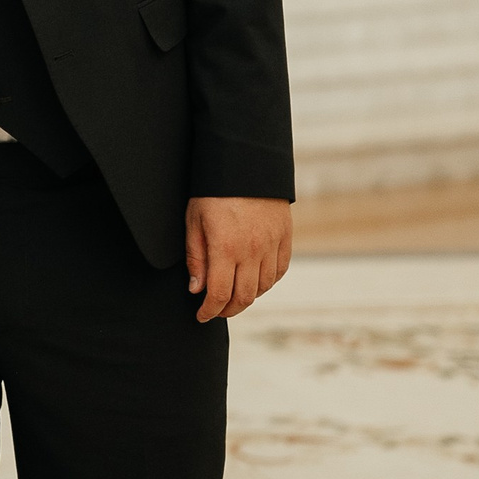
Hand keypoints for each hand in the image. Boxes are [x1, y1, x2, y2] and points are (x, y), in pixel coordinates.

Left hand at [185, 197, 291, 322]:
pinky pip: (279, 271)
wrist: (246, 163)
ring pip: (263, 287)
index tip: (201, 315)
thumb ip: (196, 258)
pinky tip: (254, 280)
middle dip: (227, 310)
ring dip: (247, 297)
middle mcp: (252, 250)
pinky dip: (267, 282)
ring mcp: (272, 244)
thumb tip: (197, 289)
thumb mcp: (194, 221)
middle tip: (216, 310)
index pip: (219, 294)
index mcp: (225, 247)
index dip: (209, 311)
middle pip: (244, 297)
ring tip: (232, 295)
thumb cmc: (213, 191)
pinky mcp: (285, 237)